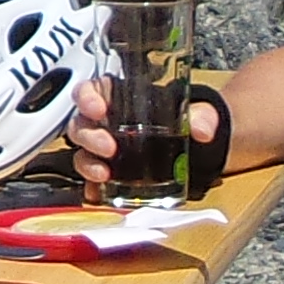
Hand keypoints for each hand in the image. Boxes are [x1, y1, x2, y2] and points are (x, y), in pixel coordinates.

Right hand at [61, 78, 228, 173]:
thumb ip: (203, 117)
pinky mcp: (109, 174)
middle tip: (109, 148)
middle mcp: (106, 123)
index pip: (91, 90)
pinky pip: (92, 181)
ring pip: (82, 152)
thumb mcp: (200, 114)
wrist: (197, 153)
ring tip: (105, 174)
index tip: (98, 109)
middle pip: (81, 124)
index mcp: (121, 99)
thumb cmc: (188, 123)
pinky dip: (92, 188)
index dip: (87, 97)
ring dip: (88, 163)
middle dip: (90, 136)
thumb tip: (202, 130)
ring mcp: (105, 150)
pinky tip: (98, 193)